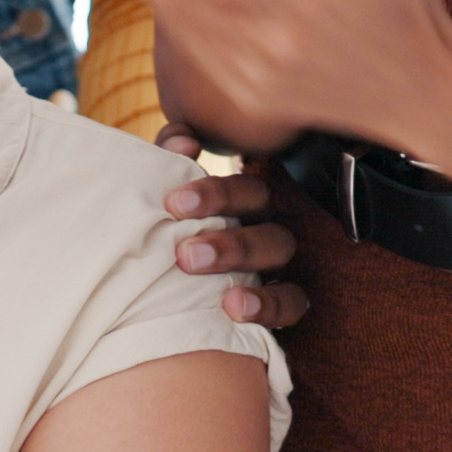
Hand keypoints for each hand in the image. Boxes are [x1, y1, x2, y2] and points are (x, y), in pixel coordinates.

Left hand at [156, 127, 306, 329]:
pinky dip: (269, 304)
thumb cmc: (165, 244)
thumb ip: (168, 164)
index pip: (236, 182)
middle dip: (222, 224)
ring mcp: (276, 259)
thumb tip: (185, 144)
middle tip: (185, 254)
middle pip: (260, 205)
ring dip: (242, 256)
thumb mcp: (162, 206)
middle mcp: (258, 218)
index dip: (213, 191)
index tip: (174, 204)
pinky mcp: (284, 302)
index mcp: (234, 198)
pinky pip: (292, 300)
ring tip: (211, 281)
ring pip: (278, 244)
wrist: (158, 303)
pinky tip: (236, 307)